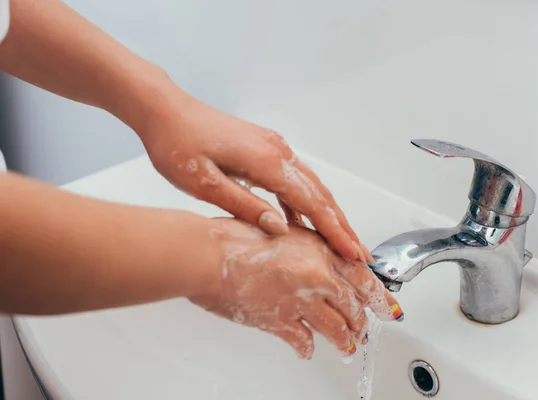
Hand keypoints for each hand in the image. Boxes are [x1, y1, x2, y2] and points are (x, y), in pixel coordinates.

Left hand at [132, 85, 369, 261]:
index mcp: (267, 162)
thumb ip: (245, 207)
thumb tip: (280, 229)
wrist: (165, 110)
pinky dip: (303, 201)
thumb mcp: (205, 184)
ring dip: (326, 214)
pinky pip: (293, 179)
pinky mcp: (264, 148)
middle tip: (357, 253)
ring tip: (339, 241)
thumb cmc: (177, 144)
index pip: (312, 202)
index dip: (334, 231)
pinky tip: (301, 221)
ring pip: (310, 186)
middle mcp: (277, 151)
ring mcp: (273, 147)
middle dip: (341, 225)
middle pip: (320, 194)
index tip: (352, 252)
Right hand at [190, 218, 401, 359]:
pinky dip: (307, 348)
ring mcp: (300, 301)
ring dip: (344, 340)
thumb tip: (319, 264)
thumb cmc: (237, 235)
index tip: (387, 305)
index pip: (361, 276)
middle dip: (362, 321)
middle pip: (353, 306)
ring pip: (335, 328)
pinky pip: (303, 340)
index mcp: (320, 250)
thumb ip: (307, 249)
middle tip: (366, 328)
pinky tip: (308, 350)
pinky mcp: (280, 322)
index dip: (378, 294)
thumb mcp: (283, 229)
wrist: (210, 255)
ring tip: (348, 346)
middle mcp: (317, 277)